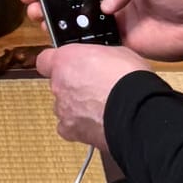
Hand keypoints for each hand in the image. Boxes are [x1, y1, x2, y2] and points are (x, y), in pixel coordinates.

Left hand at [37, 41, 152, 153]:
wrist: (137, 112)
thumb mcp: (117, 52)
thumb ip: (98, 57)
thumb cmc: (129, 79)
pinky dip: (80, 126)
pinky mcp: (71, 130)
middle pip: (58, 84)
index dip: (56, 62)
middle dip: (74, 85)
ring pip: (64, 106)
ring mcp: (63, 109)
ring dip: (78, 106)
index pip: (45, 59)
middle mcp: (58, 84)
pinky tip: (97, 123)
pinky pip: (69, 127)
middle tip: (96, 86)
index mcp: (66, 60)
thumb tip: (101, 61)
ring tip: (102, 107)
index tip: (69, 64)